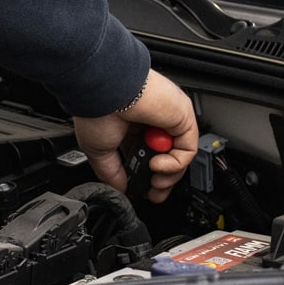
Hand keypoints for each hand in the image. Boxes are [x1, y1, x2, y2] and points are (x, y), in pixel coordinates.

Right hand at [73, 69, 197, 202]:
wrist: (104, 91)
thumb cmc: (96, 109)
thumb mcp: (98, 151)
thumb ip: (111, 174)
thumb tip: (121, 190)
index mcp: (131, 130)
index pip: (148, 159)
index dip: (148, 180)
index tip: (143, 193)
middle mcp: (151, 124)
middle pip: (167, 161)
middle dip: (162, 182)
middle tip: (154, 193)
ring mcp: (168, 121)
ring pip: (180, 157)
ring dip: (169, 175)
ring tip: (154, 178)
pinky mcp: (182, 118)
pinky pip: (187, 149)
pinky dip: (174, 164)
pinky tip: (158, 164)